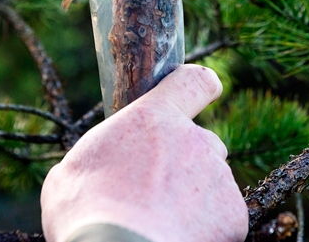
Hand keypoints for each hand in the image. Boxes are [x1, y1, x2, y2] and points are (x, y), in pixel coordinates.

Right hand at [40, 65, 248, 241]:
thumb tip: (102, 168)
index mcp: (155, 118)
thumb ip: (104, 155)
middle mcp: (194, 139)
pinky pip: (224, 217)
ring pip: (212, 182)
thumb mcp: (75, 169)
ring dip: (194, 197)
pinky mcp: (233, 215)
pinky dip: (206, 228)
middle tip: (157, 188)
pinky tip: (175, 236)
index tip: (204, 90)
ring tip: (160, 219)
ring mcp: (218, 177)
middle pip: (203, 141)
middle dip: (186, 160)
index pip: (194, 82)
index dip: (199, 87)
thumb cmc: (85, 212)